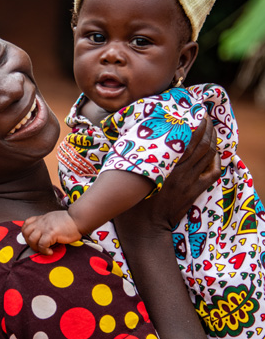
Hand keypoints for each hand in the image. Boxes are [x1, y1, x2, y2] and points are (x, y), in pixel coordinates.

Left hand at [22, 211, 81, 254]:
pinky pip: (42, 244)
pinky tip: (50, 252)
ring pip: (31, 239)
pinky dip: (44, 251)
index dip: (26, 234)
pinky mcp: (51, 233)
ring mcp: (45, 227)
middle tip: (38, 247)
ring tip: (44, 250)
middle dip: (29, 242)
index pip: (26, 224)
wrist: (77, 219)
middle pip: (26, 232)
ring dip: (36, 247)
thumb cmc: (68, 220)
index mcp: (41, 219)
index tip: (31, 240)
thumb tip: (41, 233)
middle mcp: (41, 222)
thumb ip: (45, 223)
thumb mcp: (52, 218)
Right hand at [116, 114, 220, 237]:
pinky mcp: (195, 192)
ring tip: (210, 126)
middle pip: (202, 144)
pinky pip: (212, 173)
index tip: (194, 112)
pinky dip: (216, 160)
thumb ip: (132, 159)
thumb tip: (131, 140)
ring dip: (212, 139)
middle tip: (204, 114)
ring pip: (209, 156)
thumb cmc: (131, 205)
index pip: (186, 141)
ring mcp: (191, 183)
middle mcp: (181, 172)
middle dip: (206, 127)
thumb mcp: (127, 179)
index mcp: (165, 167)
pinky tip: (213, 152)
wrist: (146, 231)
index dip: (194, 125)